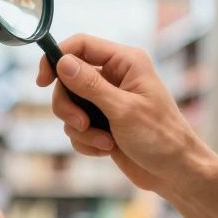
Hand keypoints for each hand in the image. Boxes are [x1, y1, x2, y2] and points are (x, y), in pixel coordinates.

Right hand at [36, 35, 208, 195]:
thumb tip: (62, 62)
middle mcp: (115, 76)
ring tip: (104, 142)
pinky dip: (86, 141)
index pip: (81, 45)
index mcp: (126, 62)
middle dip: (69, 106)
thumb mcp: (123, 110)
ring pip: (70, 106)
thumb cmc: (160, 137)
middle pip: (68, 79)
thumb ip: (90, 86)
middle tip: (81, 124)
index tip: (42, 81)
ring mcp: (108, 100)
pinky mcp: (103, 122)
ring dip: (81, 129)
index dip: (57, 58)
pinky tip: (106, 149)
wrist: (175, 172)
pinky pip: (76, 127)